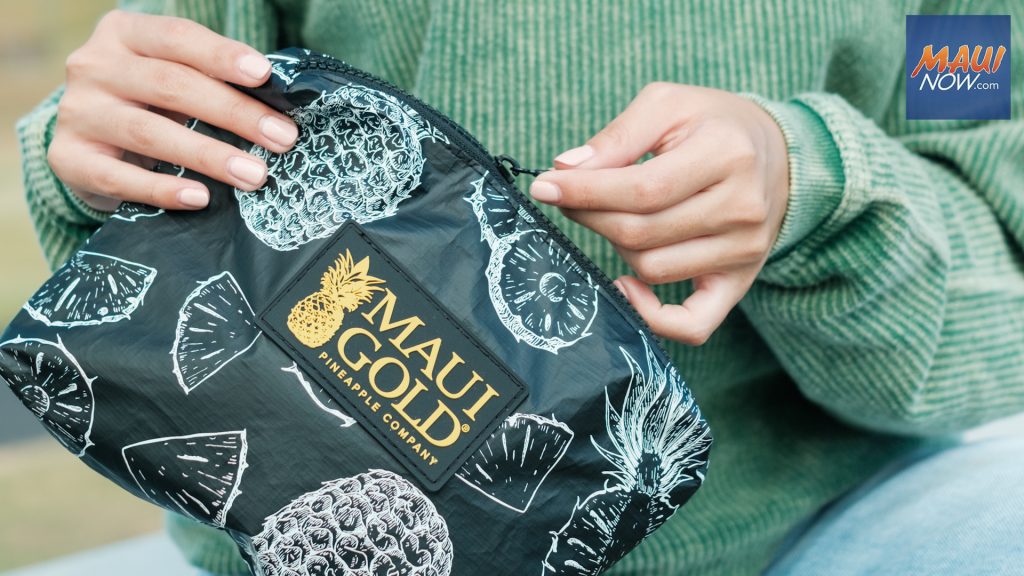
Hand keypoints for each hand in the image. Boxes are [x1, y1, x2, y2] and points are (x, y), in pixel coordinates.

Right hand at [47, 10, 298, 211]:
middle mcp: (93, 66)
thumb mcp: (175, 79)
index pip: (177, 37)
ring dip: (209, 155)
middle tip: (281, 138)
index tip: (263, 75)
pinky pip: (118, 177)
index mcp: (124, 33)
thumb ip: (213, 81)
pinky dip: (162, 189)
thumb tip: (279, 110)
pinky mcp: (68, 158)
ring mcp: (78, 112)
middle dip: (234, 113)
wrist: (89, 142)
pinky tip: (200, 198)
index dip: (221, 55)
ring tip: (254, 175)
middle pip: (170, 85)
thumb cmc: (151, 104)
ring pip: (149, 132)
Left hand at [530, 83, 789, 344]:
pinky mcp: (739, 283)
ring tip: (609, 218)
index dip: (586, 192)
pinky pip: (693, 324)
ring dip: (614, 248)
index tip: (545, 186)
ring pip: (653, 269)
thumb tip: (566, 170)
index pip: (643, 189)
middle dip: (591, 215)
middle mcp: (742, 208)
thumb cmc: (712, 124)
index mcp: (728, 154)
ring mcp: (744, 251)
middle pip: (642, 232)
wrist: (776, 154)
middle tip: (568, 198)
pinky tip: (627, 287)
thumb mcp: (668, 104)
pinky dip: (653, 317)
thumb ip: (618, 135)